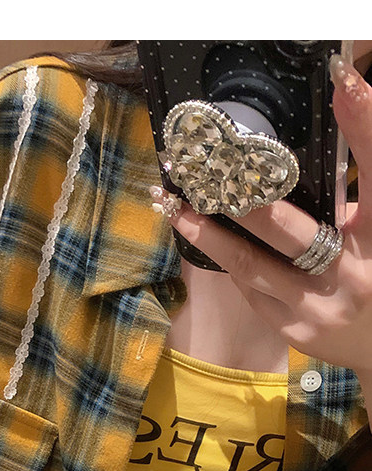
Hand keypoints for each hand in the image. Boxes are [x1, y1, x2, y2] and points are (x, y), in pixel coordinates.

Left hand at [154, 54, 371, 382]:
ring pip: (252, 265)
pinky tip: (199, 234)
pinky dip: (226, 260)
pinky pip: (252, 288)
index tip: (342, 80)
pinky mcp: (294, 331)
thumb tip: (312, 153)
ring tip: (175, 205)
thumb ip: (355, 201)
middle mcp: (353, 272)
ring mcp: (318, 307)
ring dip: (209, 234)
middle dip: (243, 198)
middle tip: (207, 165)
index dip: (363, 123)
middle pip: (289, 228)